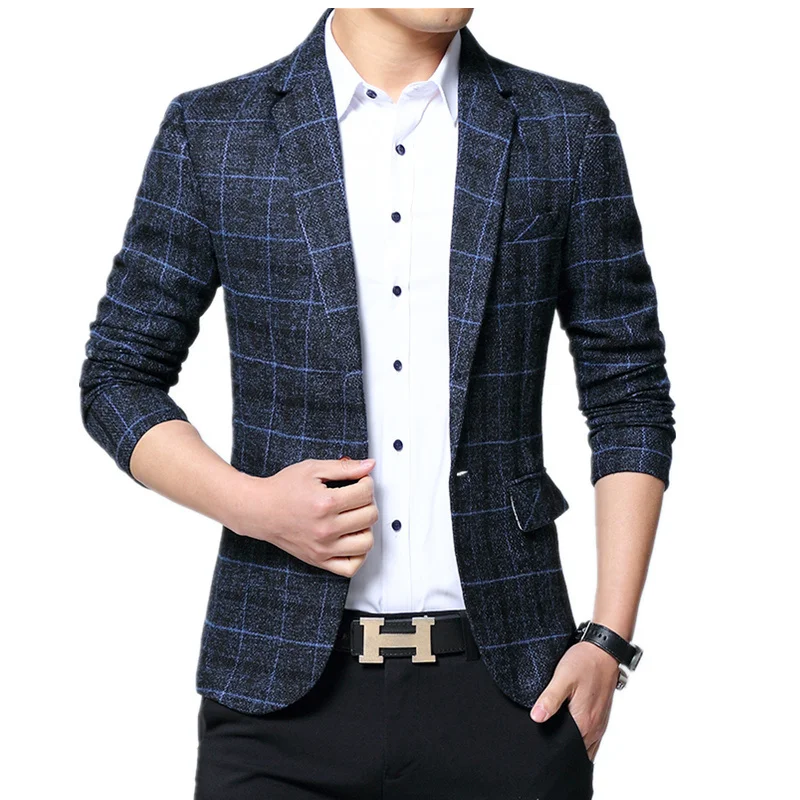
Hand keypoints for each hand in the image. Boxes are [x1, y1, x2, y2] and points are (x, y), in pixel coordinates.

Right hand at [225, 457, 378, 576]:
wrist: (260, 510)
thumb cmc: (283, 489)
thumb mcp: (313, 469)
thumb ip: (344, 468)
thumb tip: (369, 466)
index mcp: (326, 503)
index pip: (366, 493)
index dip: (366, 483)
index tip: (359, 482)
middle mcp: (326, 528)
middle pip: (370, 516)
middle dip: (368, 502)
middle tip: (357, 497)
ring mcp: (323, 547)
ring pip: (366, 542)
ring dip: (366, 527)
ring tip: (355, 518)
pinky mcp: (319, 560)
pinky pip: (351, 567)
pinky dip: (359, 554)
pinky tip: (352, 539)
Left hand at [529, 640, 619, 761]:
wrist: (603, 650)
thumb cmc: (585, 662)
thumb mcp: (563, 677)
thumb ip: (550, 699)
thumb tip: (537, 717)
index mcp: (584, 723)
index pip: (566, 749)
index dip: (551, 747)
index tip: (539, 739)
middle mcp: (594, 728)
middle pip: (575, 749)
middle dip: (560, 746)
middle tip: (545, 732)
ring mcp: (599, 723)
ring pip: (584, 744)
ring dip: (570, 741)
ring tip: (555, 727)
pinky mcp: (601, 716)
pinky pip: (590, 735)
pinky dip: (579, 734)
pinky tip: (568, 722)